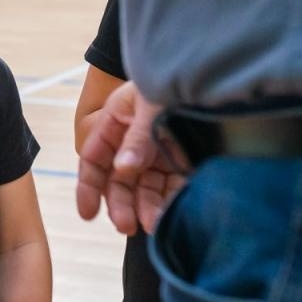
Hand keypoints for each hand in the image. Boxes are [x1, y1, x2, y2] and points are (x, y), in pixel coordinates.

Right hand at [75, 81, 185, 234]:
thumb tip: (123, 169)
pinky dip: (171, 203)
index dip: (88, 186)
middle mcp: (133, 142)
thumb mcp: (151, 102)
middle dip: (121, 204)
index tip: (87, 213)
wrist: (214, 76)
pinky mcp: (181, 163)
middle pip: (119, 179)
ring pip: (145, 188)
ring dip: (146, 208)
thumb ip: (137, 137)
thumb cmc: (175, 78)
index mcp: (116, 121)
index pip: (95, 158)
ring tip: (153, 226)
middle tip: (126, 226)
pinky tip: (171, 216)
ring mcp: (157, 153)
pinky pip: (172, 188)